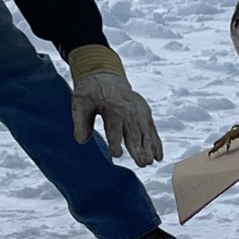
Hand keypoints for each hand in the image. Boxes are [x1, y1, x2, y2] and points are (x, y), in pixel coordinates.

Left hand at [68, 45, 162, 166]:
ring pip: (146, 132)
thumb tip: (82, 140)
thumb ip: (81, 121)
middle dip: (138, 149)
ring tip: (150, 162)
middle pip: (134, 132)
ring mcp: (139, 111)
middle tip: (142, 163)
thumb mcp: (80, 102)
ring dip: (149, 148)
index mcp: (113, 108)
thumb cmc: (91, 91)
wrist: (104, 75)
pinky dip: (156, 143)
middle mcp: (129, 110)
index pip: (115, 128)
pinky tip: (159, 157)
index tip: (117, 154)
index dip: (116, 142)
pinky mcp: (145, 112)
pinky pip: (152, 130)